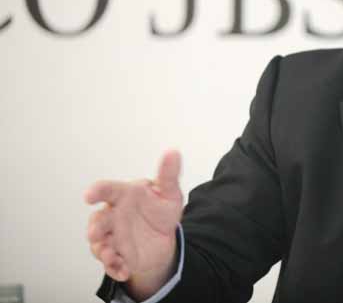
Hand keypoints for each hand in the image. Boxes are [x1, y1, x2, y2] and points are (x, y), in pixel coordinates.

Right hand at [84, 150, 183, 295]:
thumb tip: (173, 152)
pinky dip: (115, 268)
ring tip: (112, 257)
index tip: (89, 195)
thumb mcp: (169, 193)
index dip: (97, 191)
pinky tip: (125, 270)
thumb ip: (168, 175)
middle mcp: (113, 215)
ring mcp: (112, 236)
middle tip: (96, 234)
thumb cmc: (160, 210)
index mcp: (124, 196)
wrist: (163, 238)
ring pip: (100, 243)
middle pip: (98, 220)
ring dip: (103, 251)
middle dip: (95, 228)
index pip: (108, 190)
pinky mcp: (116, 254)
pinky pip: (111, 263)